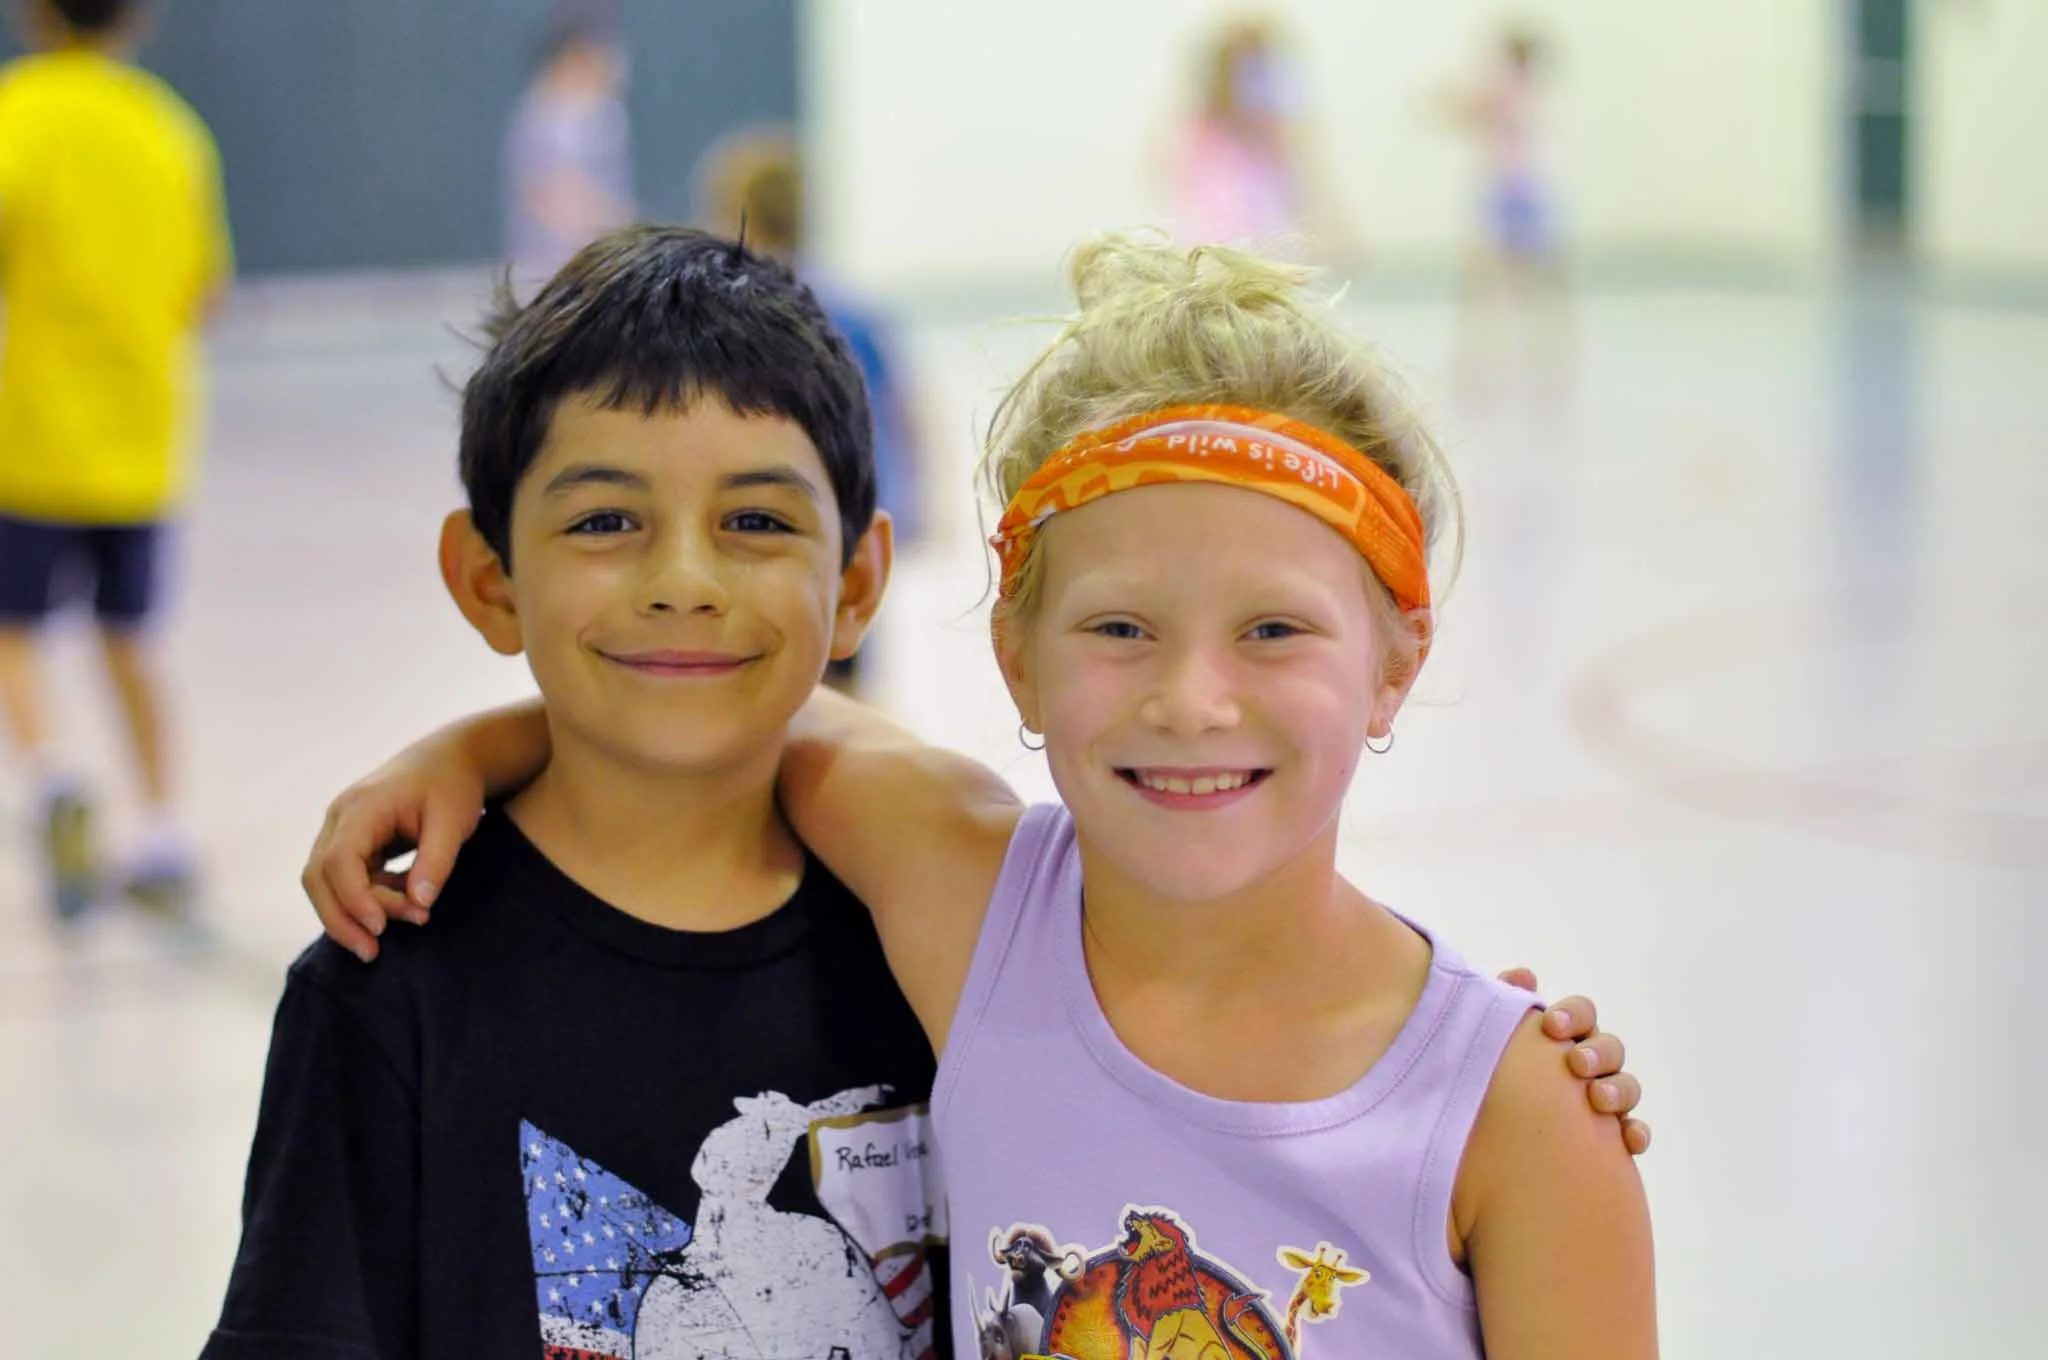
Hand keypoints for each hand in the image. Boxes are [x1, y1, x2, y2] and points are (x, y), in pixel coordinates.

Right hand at [301, 740, 486, 962]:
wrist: (452, 758)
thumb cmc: (453, 785)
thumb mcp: (454, 821)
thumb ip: (436, 861)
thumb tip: (420, 904)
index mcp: (361, 807)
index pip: (339, 860)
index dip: (354, 899)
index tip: (380, 927)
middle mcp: (341, 818)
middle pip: (318, 877)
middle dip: (340, 919)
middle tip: (371, 953)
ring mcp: (343, 830)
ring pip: (327, 883)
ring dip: (355, 913)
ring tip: (399, 930)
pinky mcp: (354, 843)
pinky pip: (347, 880)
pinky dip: (369, 899)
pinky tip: (403, 907)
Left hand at [1499, 968, 1651, 1155]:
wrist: (1497, 1136)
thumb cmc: (1500, 1078)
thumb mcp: (1496, 1043)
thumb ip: (1507, 1005)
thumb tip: (1524, 975)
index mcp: (1568, 1035)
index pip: (1581, 1013)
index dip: (1572, 1015)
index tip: (1551, 1025)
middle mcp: (1593, 1062)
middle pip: (1609, 1047)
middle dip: (1596, 1052)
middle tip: (1577, 1062)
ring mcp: (1607, 1097)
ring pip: (1626, 1086)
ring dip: (1617, 1090)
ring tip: (1598, 1098)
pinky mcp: (1614, 1135)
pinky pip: (1634, 1132)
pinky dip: (1636, 1134)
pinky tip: (1629, 1141)